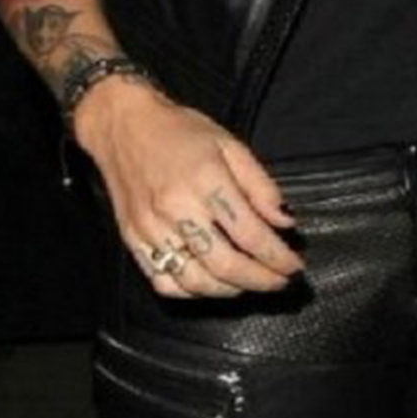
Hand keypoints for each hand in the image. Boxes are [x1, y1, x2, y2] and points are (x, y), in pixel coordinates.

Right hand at [72, 76, 302, 299]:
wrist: (123, 125)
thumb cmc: (179, 131)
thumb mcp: (229, 144)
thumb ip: (260, 185)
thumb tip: (284, 221)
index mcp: (205, 179)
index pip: (250, 233)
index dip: (277, 256)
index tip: (294, 266)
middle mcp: (176, 208)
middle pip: (225, 264)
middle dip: (260, 281)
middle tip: (280, 283)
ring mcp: (151, 229)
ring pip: (196, 281)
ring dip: (230, 290)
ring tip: (250, 283)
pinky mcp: (133, 241)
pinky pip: (164, 282)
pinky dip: (192, 292)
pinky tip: (211, 282)